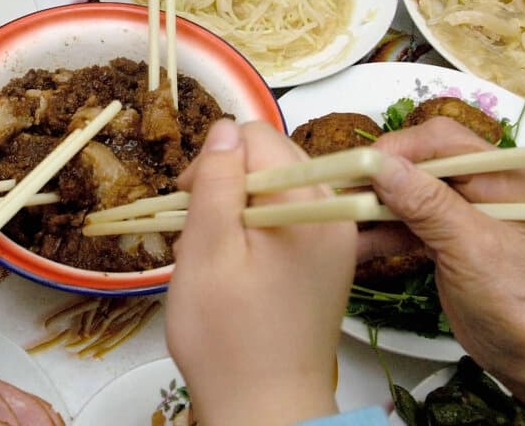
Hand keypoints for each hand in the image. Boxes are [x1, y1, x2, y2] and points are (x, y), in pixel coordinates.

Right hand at [166, 120, 355, 424]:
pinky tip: (236, 263)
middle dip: (227, 180)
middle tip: (198, 227)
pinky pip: (288, 216)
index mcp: (309, 205)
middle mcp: (334, 212)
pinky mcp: (328, 259)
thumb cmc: (228, 338)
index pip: (258, 136)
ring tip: (214, 251)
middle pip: (272, 156)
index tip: (189, 199)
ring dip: (238, 205)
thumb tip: (225, 127)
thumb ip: (217, 182)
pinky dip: (255, 228)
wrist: (266, 410)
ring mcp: (335, 238)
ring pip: (276, 185)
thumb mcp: (208, 251)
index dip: (214, 159)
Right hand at [370, 117, 524, 422]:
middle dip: (379, 179)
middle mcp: (489, 184)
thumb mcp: (472, 249)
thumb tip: (378, 164)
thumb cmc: (521, 306)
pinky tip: (352, 245)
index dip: (398, 150)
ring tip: (337, 218)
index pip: (445, 142)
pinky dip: (379, 234)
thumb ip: (427, 204)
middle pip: (421, 164)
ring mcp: (466, 211)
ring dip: (372, 208)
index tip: (358, 166)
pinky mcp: (447, 237)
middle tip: (340, 191)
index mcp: (512, 176)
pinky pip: (406, 224)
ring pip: (407, 194)